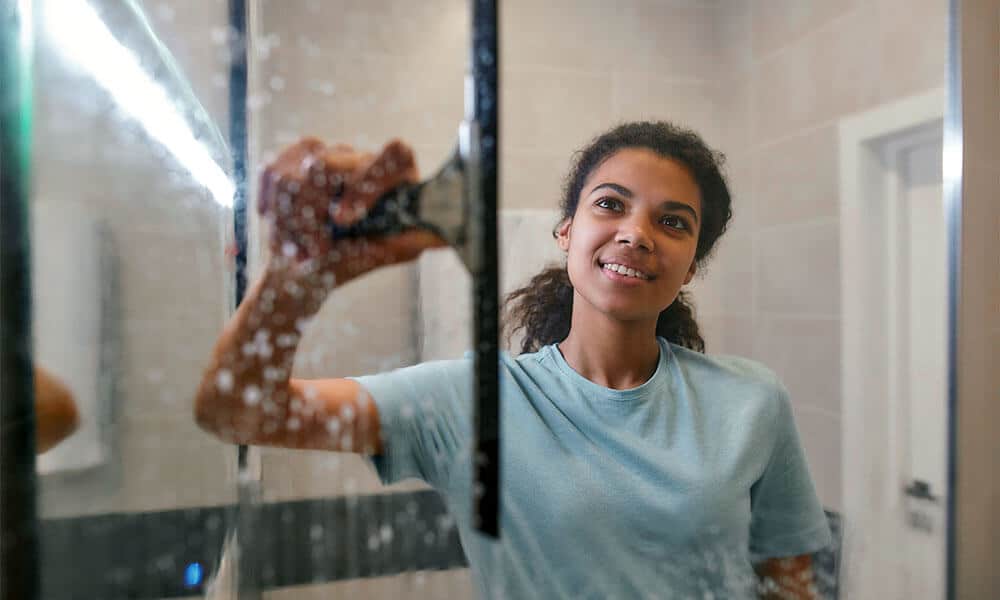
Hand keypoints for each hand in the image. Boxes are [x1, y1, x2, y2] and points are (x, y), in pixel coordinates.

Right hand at [257, 138, 446, 280]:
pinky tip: (286, 228)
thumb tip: (447, 236)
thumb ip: (415, 240)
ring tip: (304, 243)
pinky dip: (273, 211)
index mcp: (395, 172)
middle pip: (326, 165)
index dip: (364, 184)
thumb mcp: (388, 252)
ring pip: (293, 176)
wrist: (304, 272)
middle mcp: (361, 156)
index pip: (393, 154)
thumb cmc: (352, 261)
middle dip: (313, 216)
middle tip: (318, 248)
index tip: (342, 219)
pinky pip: (272, 175)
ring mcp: (324, 151)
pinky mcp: (290, 156)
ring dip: (292, 221)